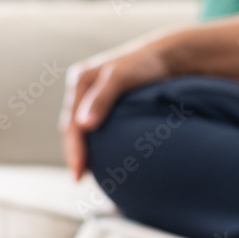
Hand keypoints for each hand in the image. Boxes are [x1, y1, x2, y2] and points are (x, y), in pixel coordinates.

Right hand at [60, 40, 171, 179]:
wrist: (167, 57)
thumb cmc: (145, 65)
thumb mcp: (121, 77)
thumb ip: (103, 99)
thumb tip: (84, 125)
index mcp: (80, 80)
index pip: (71, 122)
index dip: (74, 148)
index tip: (79, 172)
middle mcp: (82, 89)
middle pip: (72, 127)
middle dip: (75, 153)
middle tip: (78, 180)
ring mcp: (92, 96)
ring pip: (81, 129)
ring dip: (82, 150)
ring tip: (87, 174)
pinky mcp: (105, 103)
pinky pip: (94, 126)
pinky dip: (94, 143)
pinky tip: (100, 158)